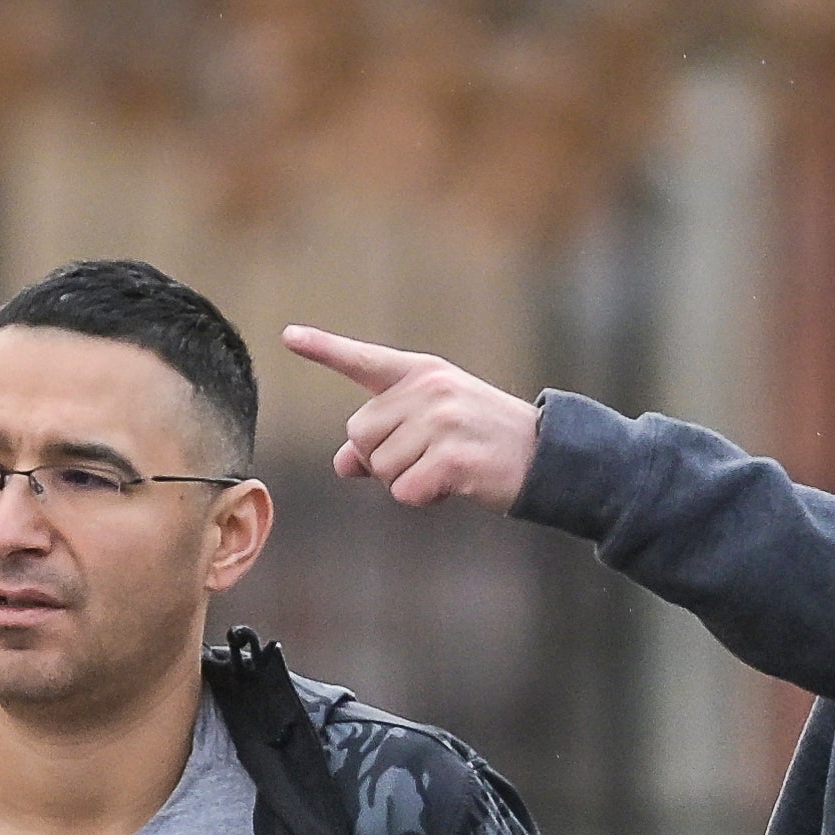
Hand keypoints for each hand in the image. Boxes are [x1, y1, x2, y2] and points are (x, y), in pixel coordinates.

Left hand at [282, 325, 541, 511]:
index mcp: (422, 373)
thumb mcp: (435, 428)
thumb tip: (342, 462)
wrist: (546, 457)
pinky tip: (453, 486)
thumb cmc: (483, 442)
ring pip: (379, 468)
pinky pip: (404, 491)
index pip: (363, 360)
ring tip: (446, 469)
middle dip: (382, 459)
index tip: (288, 336)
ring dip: (405, 482)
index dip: (323, 349)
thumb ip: (385, 437)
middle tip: (427, 457)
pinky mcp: (451, 457)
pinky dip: (422, 498)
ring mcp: (441, 421)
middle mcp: (429, 390)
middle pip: (358, 435)